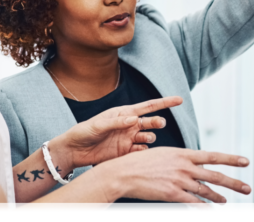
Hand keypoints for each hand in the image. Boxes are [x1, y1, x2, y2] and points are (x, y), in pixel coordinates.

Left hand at [52, 96, 183, 168]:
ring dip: (150, 138)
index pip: (148, 107)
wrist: (74, 151)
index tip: (179, 100)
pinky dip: (143, 152)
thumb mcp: (98, 125)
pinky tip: (139, 152)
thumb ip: (116, 122)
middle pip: (150, 122)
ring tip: (144, 139)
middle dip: (157, 122)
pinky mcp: (126, 153)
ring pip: (148, 138)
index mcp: (123, 113)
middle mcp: (129, 125)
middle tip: (159, 124)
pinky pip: (140, 152)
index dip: (164, 103)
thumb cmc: (83, 132)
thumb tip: (134, 118)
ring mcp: (128, 139)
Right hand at [99, 147, 250, 210]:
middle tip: (247, 188)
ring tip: (225, 201)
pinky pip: (194, 201)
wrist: (124, 173)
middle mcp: (184, 167)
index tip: (245, 161)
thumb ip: (181, 159)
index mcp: (183, 154)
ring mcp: (179, 181)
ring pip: (206, 191)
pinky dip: (203, 206)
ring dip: (218, 197)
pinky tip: (207, 208)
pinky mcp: (173, 194)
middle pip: (215, 175)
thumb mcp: (164, 154)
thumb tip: (194, 164)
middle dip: (234, 183)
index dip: (231, 159)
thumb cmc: (142, 163)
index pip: (213, 156)